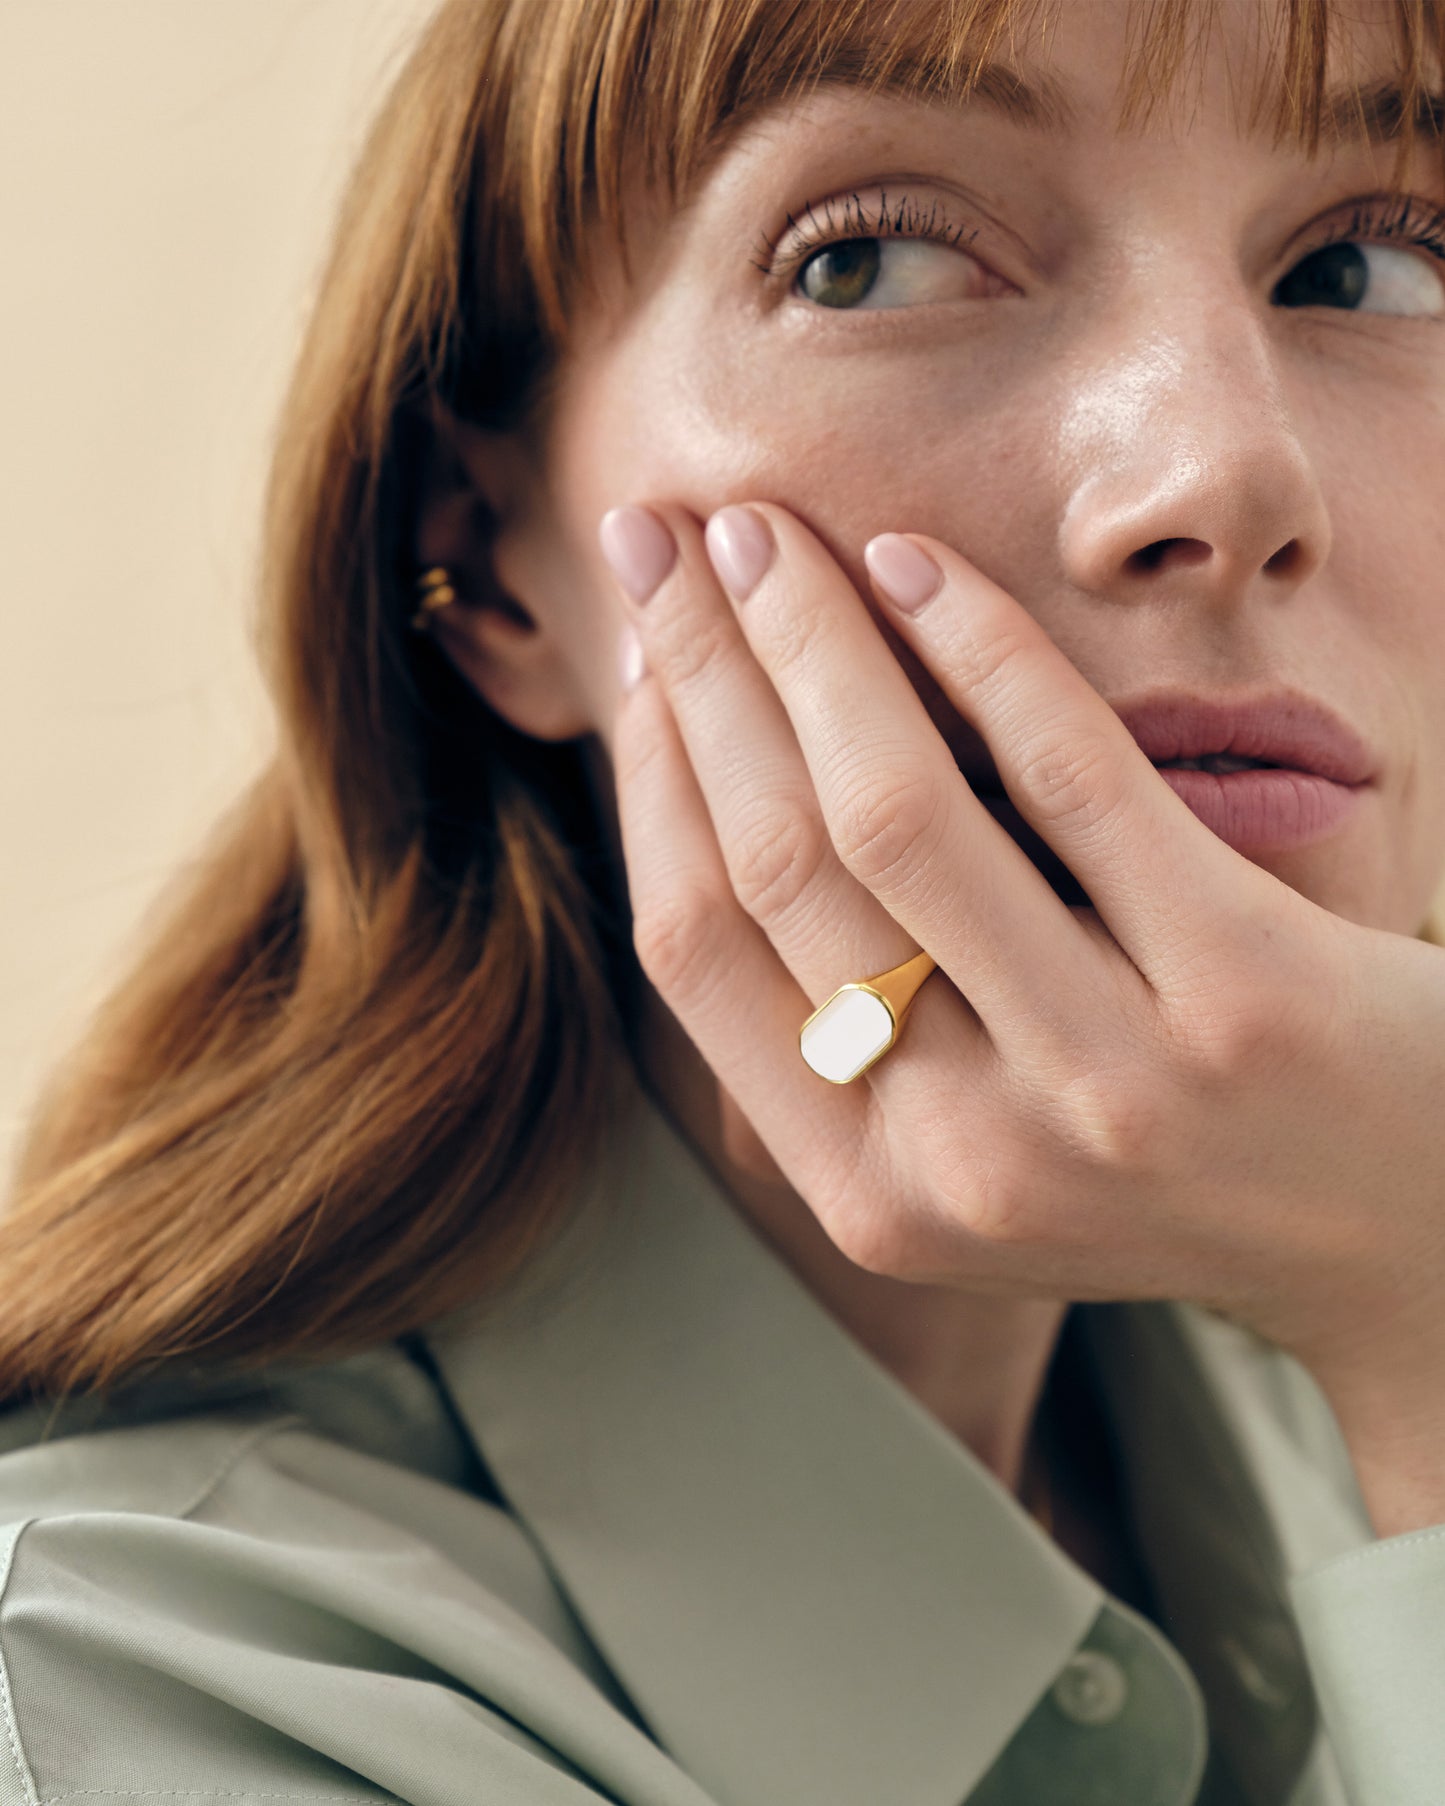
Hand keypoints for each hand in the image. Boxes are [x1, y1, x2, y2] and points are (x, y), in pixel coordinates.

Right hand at [603, 499, 1444, 1528]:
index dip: (649, 773)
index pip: (693, 948)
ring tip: (765, 529)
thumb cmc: (1173, 1154)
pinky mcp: (1235, 994)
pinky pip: (1069, 779)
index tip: (639, 649)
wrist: (1407, 1232)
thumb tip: (708, 795)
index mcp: (870, 1196)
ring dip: (806, 638)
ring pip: (890, 812)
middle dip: (698, 669)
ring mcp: (1099, 1084)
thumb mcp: (980, 1143)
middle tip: (663, 536)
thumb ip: (853, 1028)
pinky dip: (981, 648)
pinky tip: (919, 563)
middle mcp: (961, 1159)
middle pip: (774, 859)